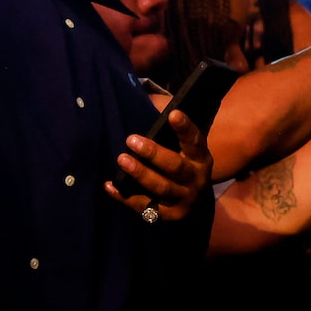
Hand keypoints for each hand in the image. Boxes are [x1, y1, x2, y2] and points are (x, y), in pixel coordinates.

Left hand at [108, 106, 209, 222]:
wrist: (194, 199)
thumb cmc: (182, 161)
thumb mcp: (182, 146)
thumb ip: (167, 126)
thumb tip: (144, 95)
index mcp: (200, 157)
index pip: (194, 140)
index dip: (185, 127)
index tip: (173, 114)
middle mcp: (196, 179)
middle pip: (175, 167)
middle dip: (154, 154)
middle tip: (131, 140)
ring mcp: (184, 199)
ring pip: (161, 188)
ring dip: (140, 174)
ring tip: (121, 160)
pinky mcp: (170, 215)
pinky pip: (146, 207)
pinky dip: (126, 198)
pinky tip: (110, 185)